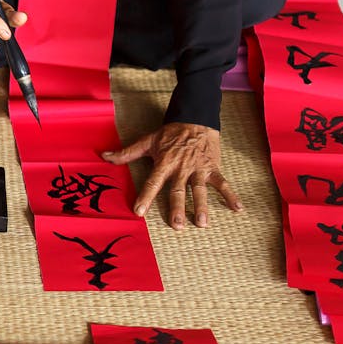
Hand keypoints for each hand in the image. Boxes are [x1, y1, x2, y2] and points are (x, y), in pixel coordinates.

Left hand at [102, 122, 241, 229]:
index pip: (153, 182)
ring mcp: (198, 168)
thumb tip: (104, 157)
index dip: (145, 196)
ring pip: (200, 189)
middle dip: (177, 208)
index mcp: (164, 162)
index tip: (139, 212)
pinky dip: (231, 195)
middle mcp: (181, 167)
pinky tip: (238, 209)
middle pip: (178, 190)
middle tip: (176, 226)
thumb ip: (127, 153)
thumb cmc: (170, 133)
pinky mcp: (212, 167)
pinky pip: (222, 183)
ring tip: (202, 223)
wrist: (195, 118)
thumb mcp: (148, 141)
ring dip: (202, 206)